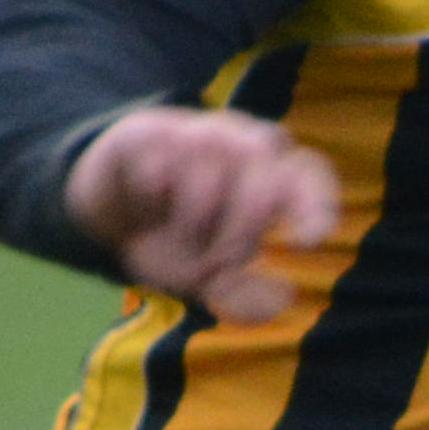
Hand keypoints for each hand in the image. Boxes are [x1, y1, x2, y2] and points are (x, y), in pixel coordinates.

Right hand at [68, 106, 342, 324]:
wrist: (112, 215)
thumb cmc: (181, 241)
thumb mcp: (213, 280)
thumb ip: (247, 296)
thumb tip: (283, 296)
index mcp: (271, 174)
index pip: (309, 175)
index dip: (315, 205)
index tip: (309, 242)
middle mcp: (241, 145)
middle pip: (262, 178)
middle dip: (241, 232)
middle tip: (218, 265)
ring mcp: (197, 133)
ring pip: (209, 175)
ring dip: (193, 223)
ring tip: (182, 237)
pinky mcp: (149, 132)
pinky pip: (158, 167)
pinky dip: (152, 199)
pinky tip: (146, 204)